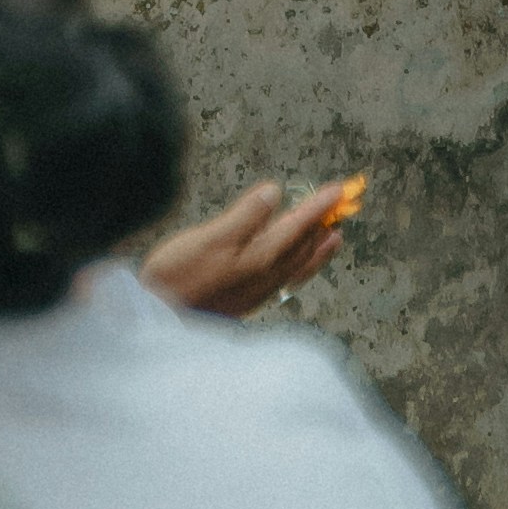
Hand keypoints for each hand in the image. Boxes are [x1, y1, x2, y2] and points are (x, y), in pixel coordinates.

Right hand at [146, 176, 359, 317]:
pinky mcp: (249, 299)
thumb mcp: (209, 237)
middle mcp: (266, 275)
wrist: (163, 318)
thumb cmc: (180, 275)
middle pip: (304, 247)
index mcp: (259, 256)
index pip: (297, 226)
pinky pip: (288, 278)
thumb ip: (245, 216)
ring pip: (299, 266)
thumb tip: (275, 193)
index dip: (317, 206)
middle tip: (344, 209)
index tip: (338, 191)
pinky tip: (297, 265)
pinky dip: (302, 265)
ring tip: (334, 237)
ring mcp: (259, 290)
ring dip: (317, 248)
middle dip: (324, 226)